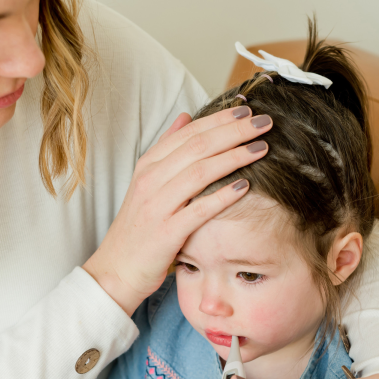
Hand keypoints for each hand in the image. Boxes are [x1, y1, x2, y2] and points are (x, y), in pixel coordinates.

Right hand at [83, 108, 272, 314]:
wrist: (115, 269)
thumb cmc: (138, 227)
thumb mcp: (147, 182)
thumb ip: (167, 149)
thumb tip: (186, 116)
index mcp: (148, 165)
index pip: (188, 133)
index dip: (220, 119)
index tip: (247, 109)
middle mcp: (150, 180)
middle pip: (197, 146)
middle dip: (233, 131)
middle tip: (263, 121)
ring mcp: (156, 205)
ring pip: (199, 172)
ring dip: (233, 156)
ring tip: (261, 148)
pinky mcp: (165, 233)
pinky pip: (198, 210)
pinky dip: (222, 196)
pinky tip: (246, 185)